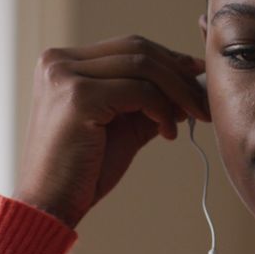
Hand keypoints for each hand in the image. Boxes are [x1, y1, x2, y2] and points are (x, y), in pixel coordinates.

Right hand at [13, 35, 210, 228]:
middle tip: (204, 98)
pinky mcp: (78, 96)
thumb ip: (151, 103)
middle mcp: (58, 61)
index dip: (168, 59)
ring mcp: (65, 76)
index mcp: (63, 63)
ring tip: (193, 116)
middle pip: (137, 49)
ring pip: (142, 66)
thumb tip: (191, 86)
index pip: (128, 46)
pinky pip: (139, 91)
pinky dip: (162, 110)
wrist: (50, 206)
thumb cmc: (82, 172)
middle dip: (178, 73)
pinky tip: (167, 134)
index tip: (196, 76)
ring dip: (177, 92)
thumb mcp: (123, 127)